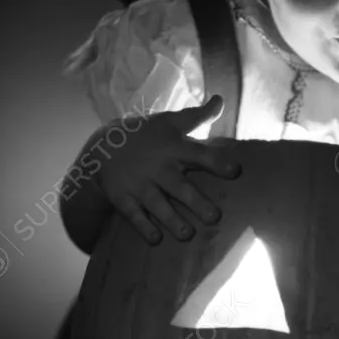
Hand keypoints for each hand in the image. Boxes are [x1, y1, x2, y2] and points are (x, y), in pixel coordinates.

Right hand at [94, 94, 240, 244]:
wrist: (103, 146)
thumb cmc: (147, 135)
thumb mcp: (170, 122)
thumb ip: (198, 116)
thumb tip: (221, 99)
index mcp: (174, 149)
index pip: (199, 154)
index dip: (217, 162)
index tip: (235, 170)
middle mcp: (159, 168)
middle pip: (179, 187)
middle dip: (196, 202)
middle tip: (214, 216)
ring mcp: (140, 185)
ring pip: (158, 205)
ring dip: (172, 220)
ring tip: (187, 234)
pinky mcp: (124, 198)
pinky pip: (134, 215)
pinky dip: (144, 227)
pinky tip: (156, 239)